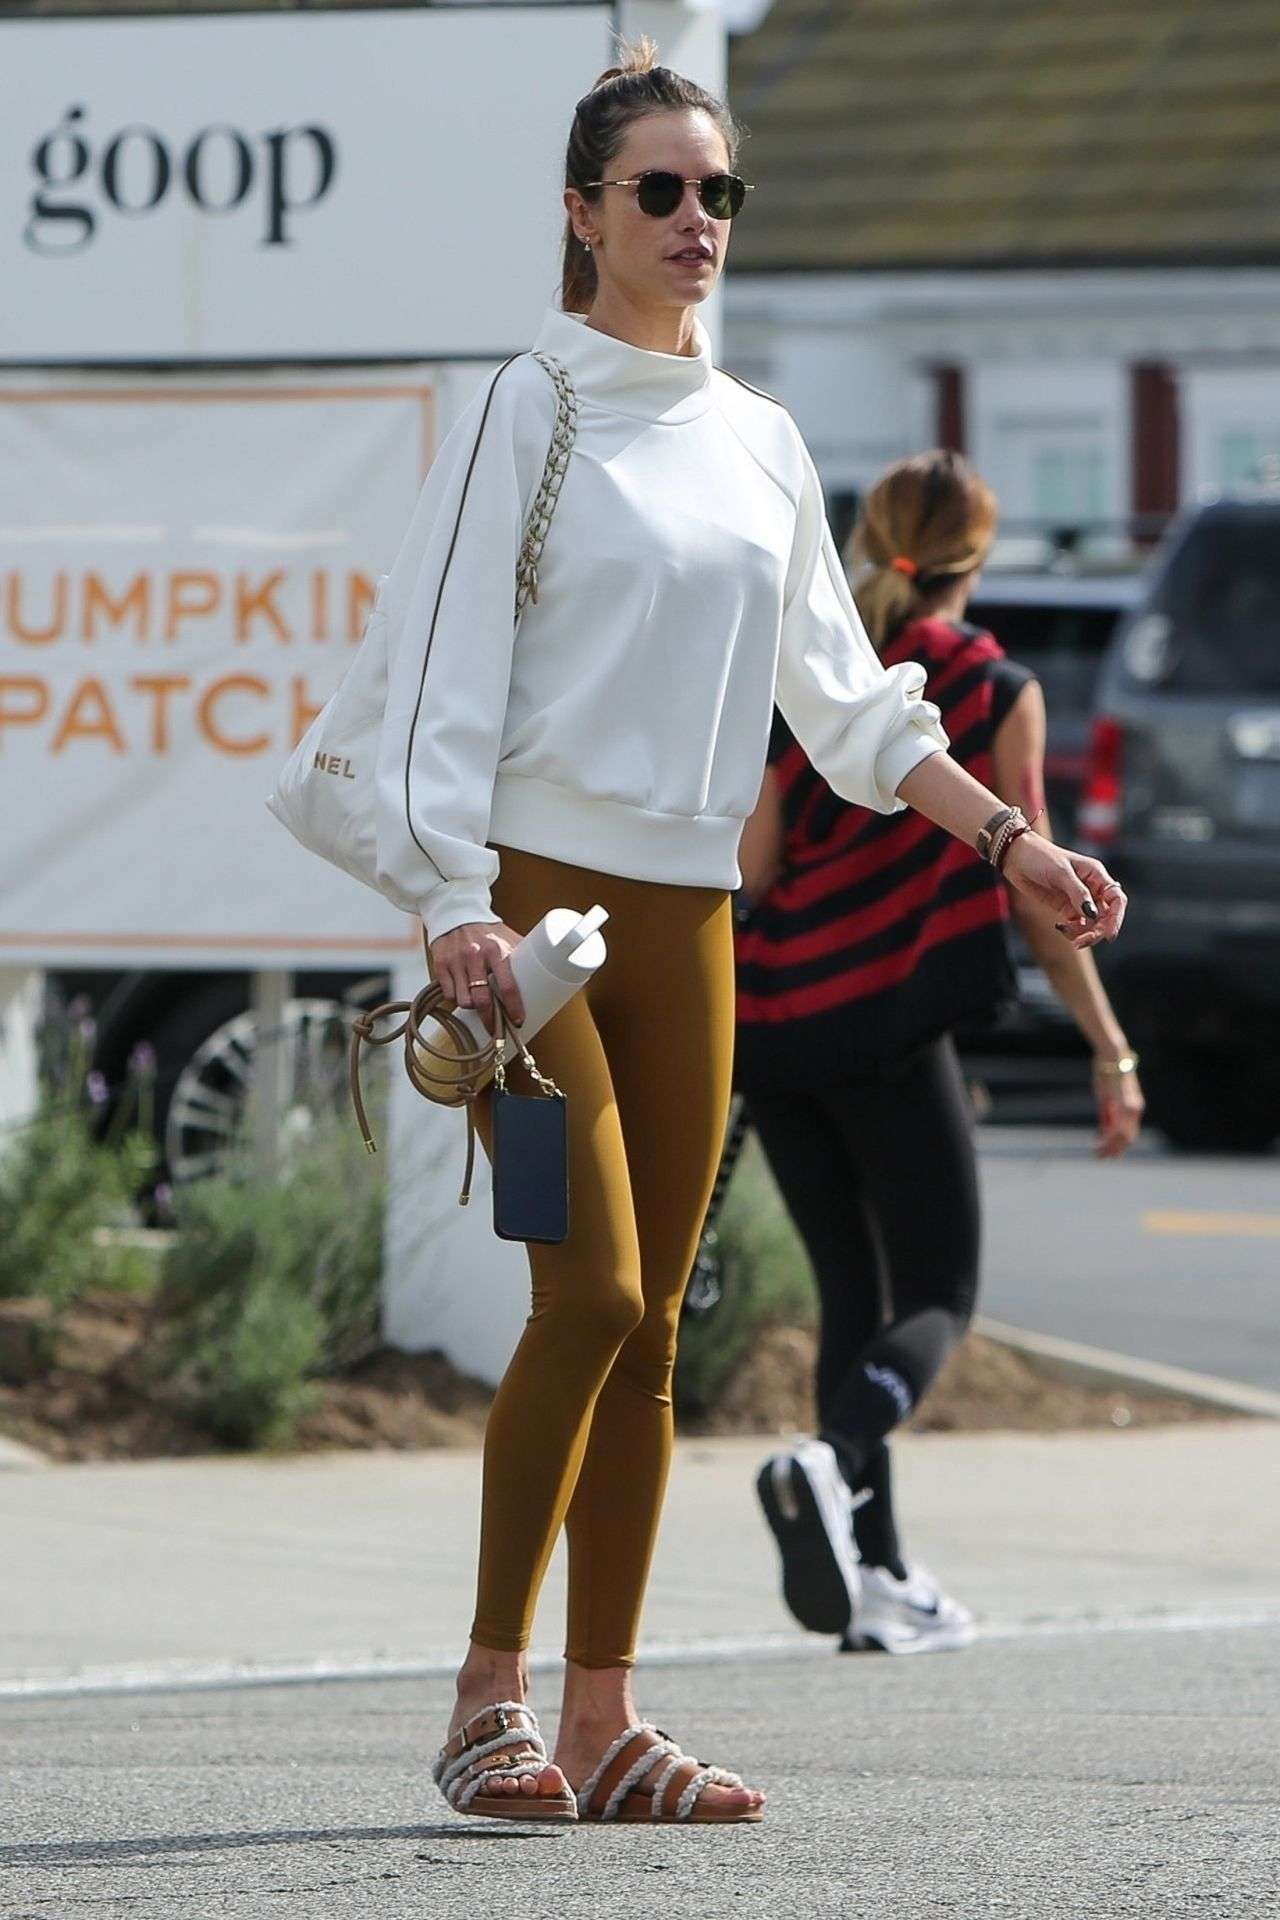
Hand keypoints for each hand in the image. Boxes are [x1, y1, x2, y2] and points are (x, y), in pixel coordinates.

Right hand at [428, 922, 525, 1033]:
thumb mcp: (507, 938)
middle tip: (496, 1030)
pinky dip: (456, 998)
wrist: (457, 912)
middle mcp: (475, 956)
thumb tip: (549, 976)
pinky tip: (463, 992)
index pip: (507, 986)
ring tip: (478, 1003)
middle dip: (490, 1020)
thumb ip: (522, 956)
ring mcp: (456, 961)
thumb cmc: (487, 930)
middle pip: (482, 1000)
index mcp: (497, 950)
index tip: (518, 1021)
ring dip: (472, 1007)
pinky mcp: (440, 965)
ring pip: (463, 1001)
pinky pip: (448, 994)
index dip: (513, 1008)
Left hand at [1001, 833, 1126, 948]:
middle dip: (1097, 931)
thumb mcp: (1060, 873)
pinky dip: (1073, 931)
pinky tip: (1060, 927)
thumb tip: (1093, 914)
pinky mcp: (1065, 907)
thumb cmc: (1040, 856)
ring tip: (1070, 937)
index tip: (1109, 935)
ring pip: (1092, 923)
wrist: (1016, 857)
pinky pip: (1077, 925)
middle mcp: (1091, 888)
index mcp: (1096, 875)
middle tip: (1082, 942)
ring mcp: (1079, 899)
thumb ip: (1078, 893)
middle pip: (1105, 916)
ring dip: (1085, 934)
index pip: (1116, 899)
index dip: (1116, 918)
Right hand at [1093, 1052, 1144, 1158]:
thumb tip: (1105, 1133)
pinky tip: (1100, 1144)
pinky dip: (1109, 1139)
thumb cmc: (1108, 1073)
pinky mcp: (1124, 1105)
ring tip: (1098, 1154)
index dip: (1117, 1145)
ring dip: (1110, 1147)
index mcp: (1133, 1107)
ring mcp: (1131, 1108)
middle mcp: (1135, 1110)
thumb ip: (1107, 1115)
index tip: (1105, 1152)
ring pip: (1124, 1137)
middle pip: (1128, 1138)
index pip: (1128, 1132)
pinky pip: (1118, 1128)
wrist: (1112, 1056)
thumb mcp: (1106, 1097)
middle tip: (1100, 1157)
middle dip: (1114, 1150)